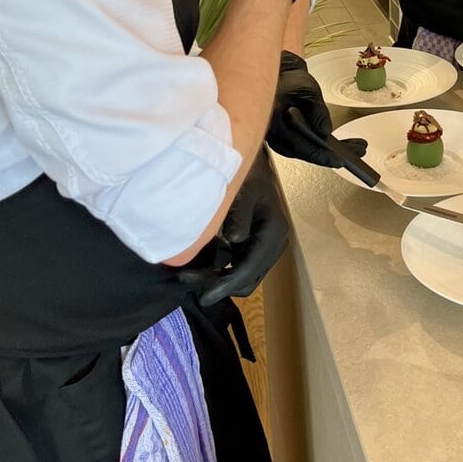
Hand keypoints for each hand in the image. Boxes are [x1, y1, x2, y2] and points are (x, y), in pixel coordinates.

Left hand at [179, 152, 287, 305]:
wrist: (252, 165)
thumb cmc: (246, 174)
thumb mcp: (242, 190)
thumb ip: (238, 214)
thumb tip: (235, 240)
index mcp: (273, 232)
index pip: (248, 269)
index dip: (225, 285)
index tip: (203, 296)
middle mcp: (275, 244)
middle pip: (248, 279)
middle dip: (219, 285)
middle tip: (188, 278)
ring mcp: (267, 247)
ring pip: (245, 277)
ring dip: (220, 280)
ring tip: (191, 273)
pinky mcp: (257, 246)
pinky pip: (241, 267)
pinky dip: (223, 270)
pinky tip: (203, 263)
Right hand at [266, 51, 368, 166]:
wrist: (280, 78)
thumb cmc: (290, 81)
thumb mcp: (308, 92)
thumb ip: (318, 113)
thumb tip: (325, 132)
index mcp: (275, 122)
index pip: (300, 147)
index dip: (321, 156)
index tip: (338, 161)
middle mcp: (275, 134)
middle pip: (305, 152)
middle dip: (331, 155)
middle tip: (355, 154)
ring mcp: (280, 138)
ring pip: (307, 151)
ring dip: (330, 152)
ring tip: (355, 149)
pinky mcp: (288, 138)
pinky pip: (306, 146)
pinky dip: (324, 147)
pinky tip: (342, 146)